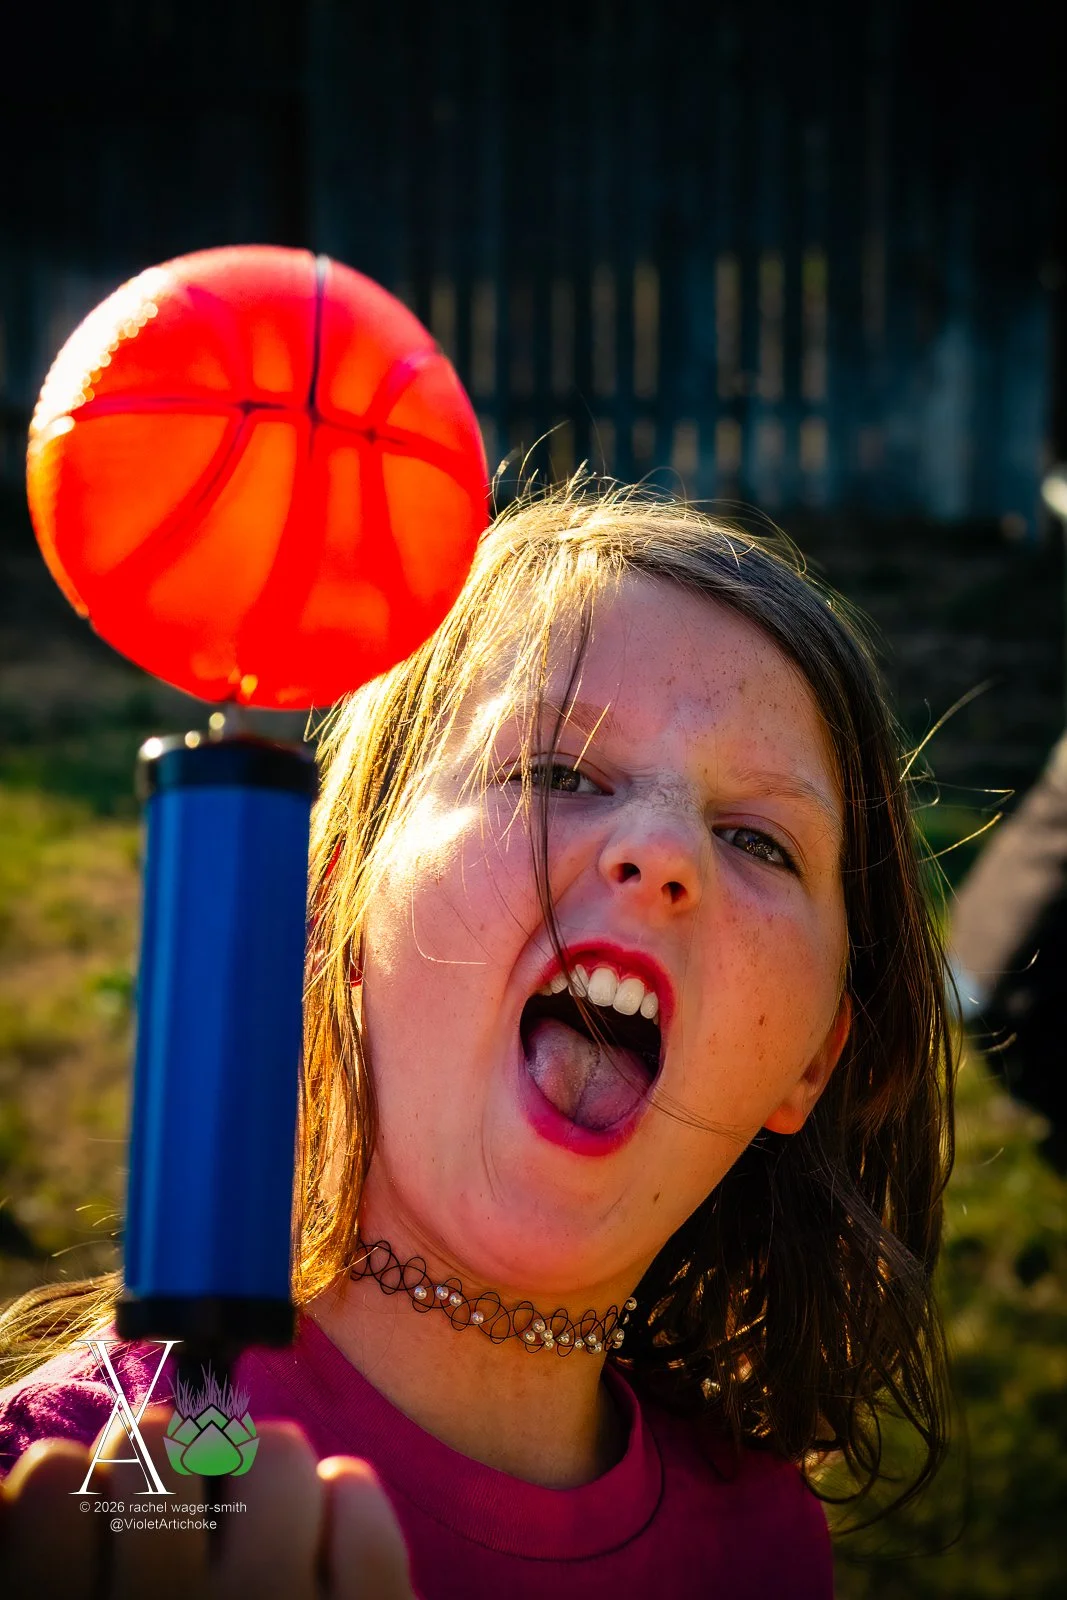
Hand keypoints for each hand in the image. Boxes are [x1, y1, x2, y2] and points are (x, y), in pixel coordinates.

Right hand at [0, 1405, 416, 1598]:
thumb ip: (41, 1544)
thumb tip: (29, 1475)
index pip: (46, 1481)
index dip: (68, 1486)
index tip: (88, 1518)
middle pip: (159, 1442)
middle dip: (169, 1460)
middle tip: (179, 1512)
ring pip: (270, 1448)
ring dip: (262, 1471)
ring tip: (255, 1527)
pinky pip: (354, 1495)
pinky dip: (346, 1506)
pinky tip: (324, 1547)